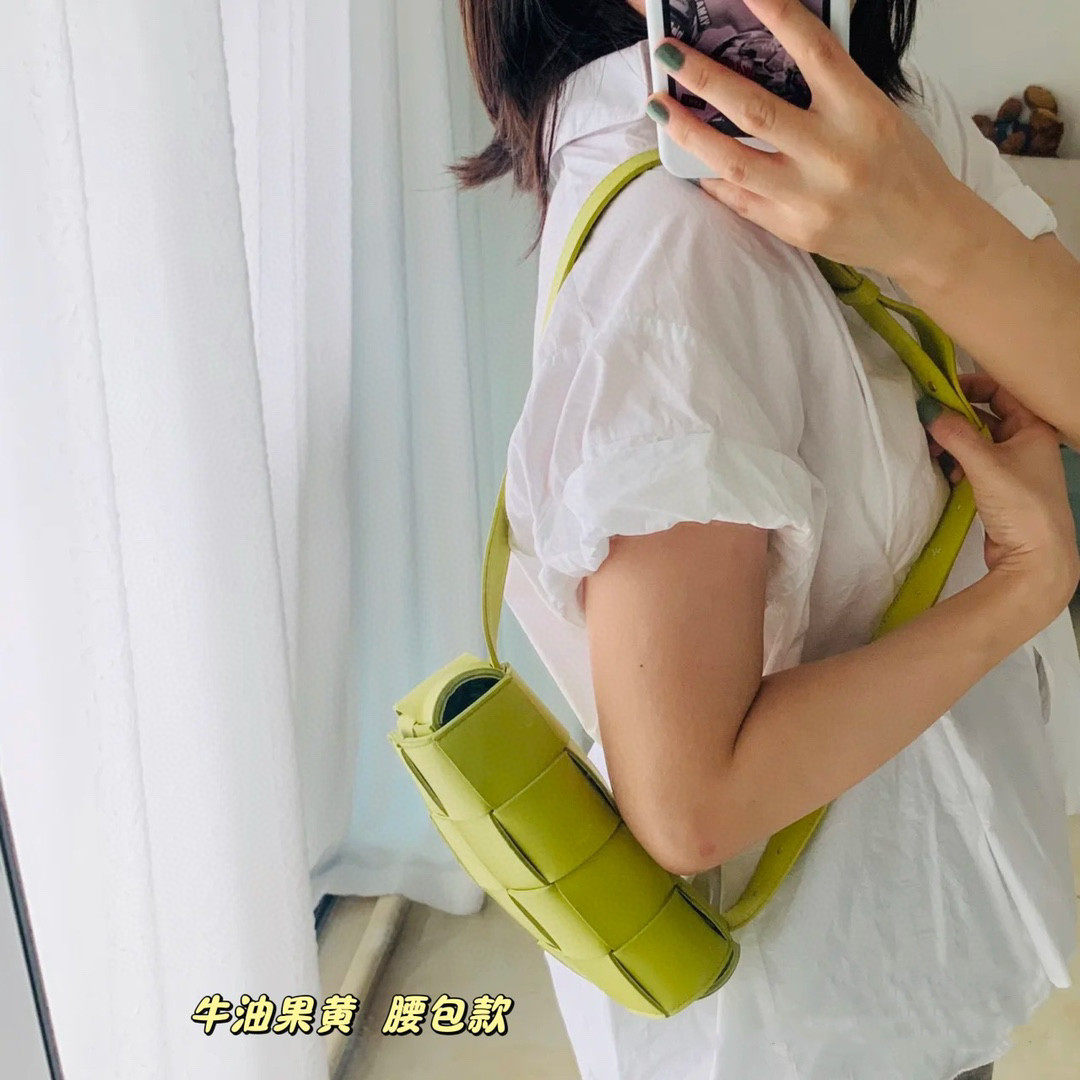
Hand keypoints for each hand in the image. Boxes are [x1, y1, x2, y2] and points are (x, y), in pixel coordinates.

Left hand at [646, 0, 971, 278]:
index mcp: (862, 112)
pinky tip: (690, 158)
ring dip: (688, 131)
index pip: (815, 51)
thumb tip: (775, 55)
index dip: (777, 14)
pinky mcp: (794, 229)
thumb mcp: (878, 113)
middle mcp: (833, 154)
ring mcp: (809, 197)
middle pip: (754, 109)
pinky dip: (711, 177)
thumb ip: (831, 87)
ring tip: (660, 106)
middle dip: (704, 77)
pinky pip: (739, 199)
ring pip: (732, 161)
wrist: (926, 234)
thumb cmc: (903, 166)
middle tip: (669, 53)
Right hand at [920, 374, 1078, 620]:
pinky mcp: (1002, 488)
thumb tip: (927, 409)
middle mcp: (1028, 442)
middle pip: (986, 416)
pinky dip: (958, 463)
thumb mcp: (985, 464)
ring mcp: (1016, 466)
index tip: (939, 389)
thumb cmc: (1021, 504)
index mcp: (1034, 428)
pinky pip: (975, 463)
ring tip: (934, 452)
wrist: (1036, 557)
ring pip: (978, 441)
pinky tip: (947, 473)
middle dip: (956, 419)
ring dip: (954, 443)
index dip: (971, 386)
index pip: (1001, 391)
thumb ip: (956, 434)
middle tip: (928, 423)